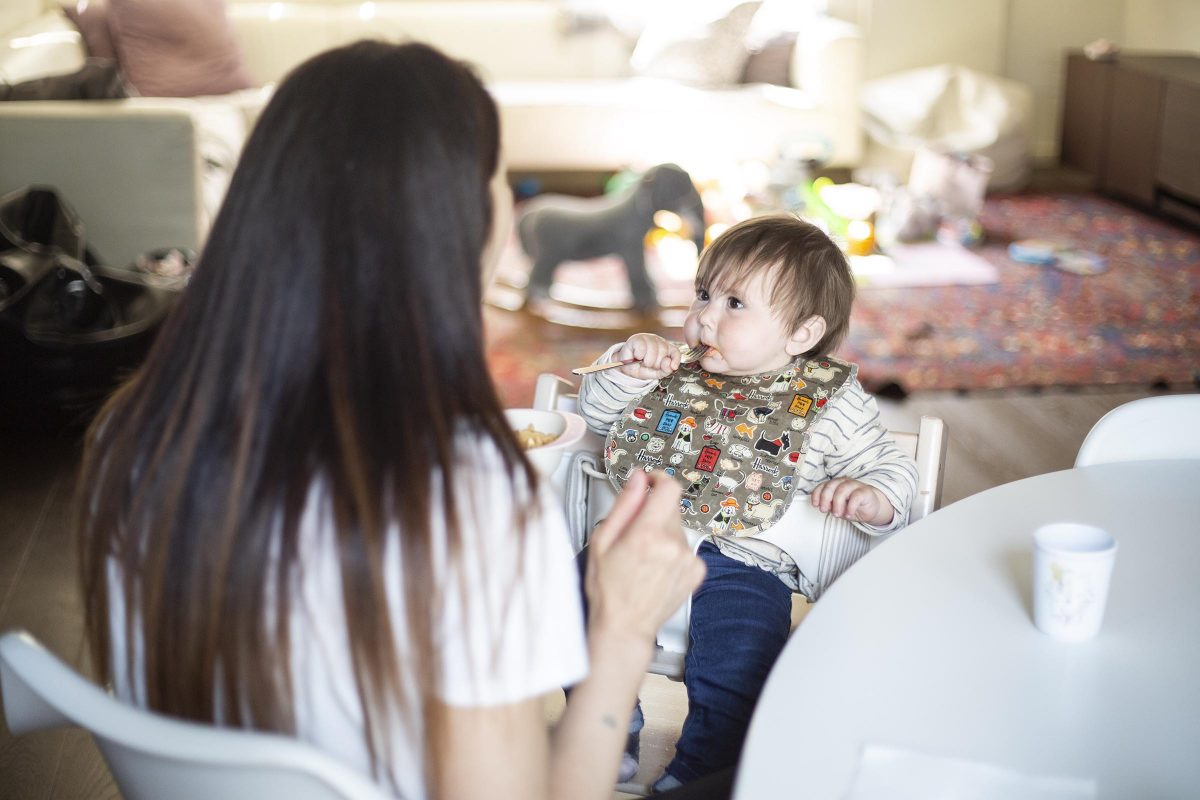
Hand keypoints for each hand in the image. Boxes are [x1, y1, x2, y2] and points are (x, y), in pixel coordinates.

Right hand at [585, 471, 704, 649]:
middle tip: (635, 533)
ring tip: (644, 557)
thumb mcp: (602, 541)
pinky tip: (657, 567)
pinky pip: (686, 547)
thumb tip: (637, 479)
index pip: (669, 488)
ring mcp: (688, 559)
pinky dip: (673, 551)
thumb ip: (623, 505)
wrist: (625, 625)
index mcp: (647, 534)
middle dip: (653, 513)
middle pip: (671, 508)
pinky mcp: (696, 571)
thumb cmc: (609, 589)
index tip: (650, 482)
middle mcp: (672, 545)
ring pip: (678, 528)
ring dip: (663, 534)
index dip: (659, 479)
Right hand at [617, 333, 680, 380]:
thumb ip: (665, 370)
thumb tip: (670, 363)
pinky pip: (642, 348)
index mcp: (665, 349)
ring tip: (642, 361)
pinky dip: (639, 356)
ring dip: (647, 361)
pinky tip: (637, 356)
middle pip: (664, 352)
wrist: (625, 367)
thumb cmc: (640, 367)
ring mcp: (648, 338)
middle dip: (655, 364)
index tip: (673, 367)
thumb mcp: (655, 373)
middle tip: (648, 365)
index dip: (675, 360)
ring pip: (653, 351)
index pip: (675, 351)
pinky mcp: (638, 338)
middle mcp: (658, 341)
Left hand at [810, 478, 894, 525]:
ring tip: (837, 514)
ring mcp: (855, 485)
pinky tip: (849, 515)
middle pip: (831, 486)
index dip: (817, 494)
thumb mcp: (838, 508)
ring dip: (837, 504)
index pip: (822, 486)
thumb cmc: (852, 506)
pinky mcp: (865, 491)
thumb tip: (822, 507)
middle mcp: (843, 483)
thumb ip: (830, 506)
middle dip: (825, 499)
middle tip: (824, 510)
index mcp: (835, 485)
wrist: (871, 507)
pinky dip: (850, 507)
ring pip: (842, 490)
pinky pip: (856, 497)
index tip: (815, 504)